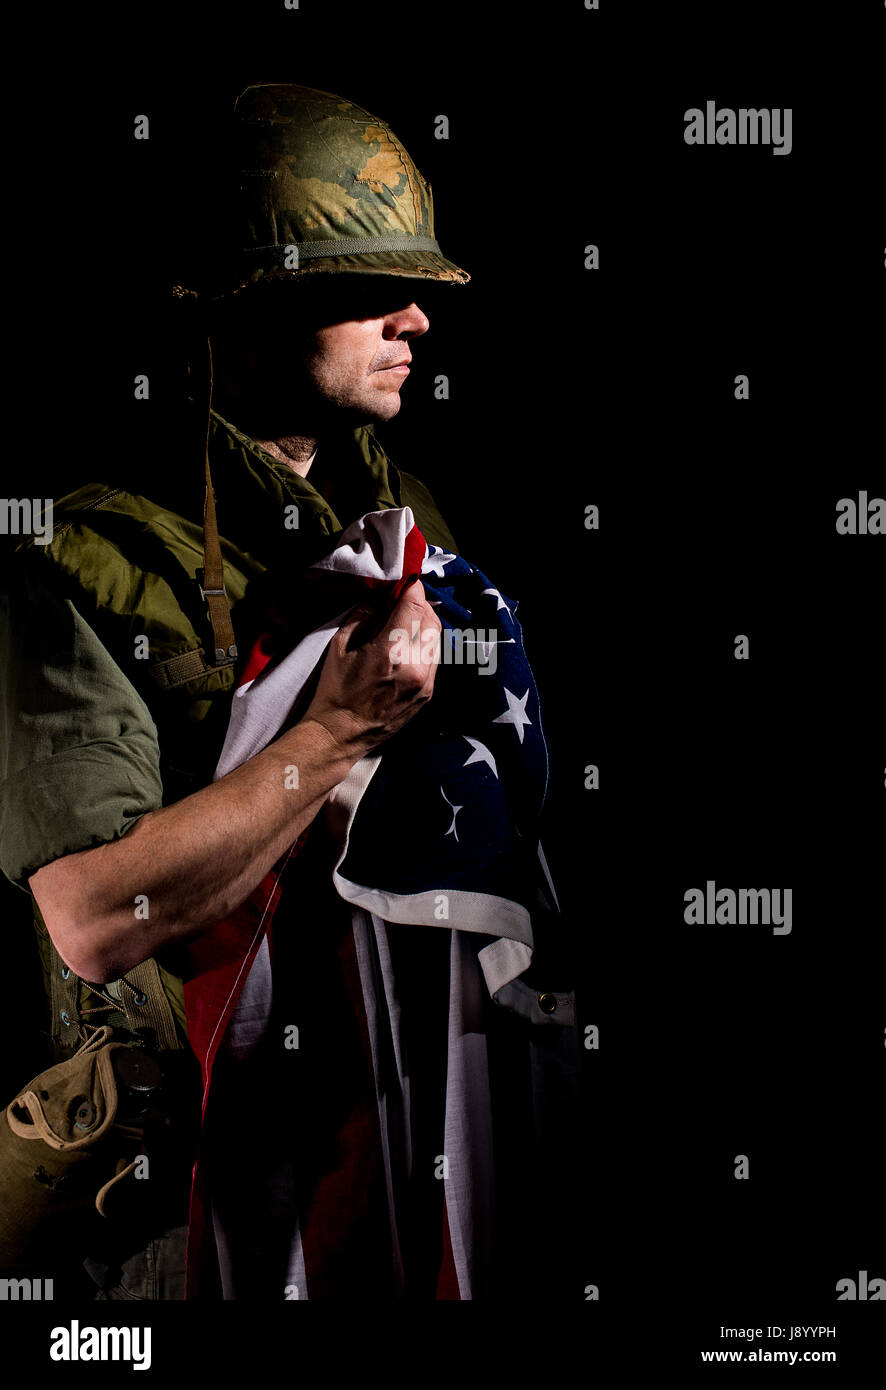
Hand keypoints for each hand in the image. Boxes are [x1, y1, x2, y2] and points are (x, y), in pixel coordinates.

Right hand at [302, 579, 441, 756]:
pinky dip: (425, 645)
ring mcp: (425, 682)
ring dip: (424, 624)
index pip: (414, 605)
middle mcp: (415, 665)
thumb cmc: (336, 690)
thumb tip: (380, 600)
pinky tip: (407, 645)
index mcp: (390, 650)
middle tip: (403, 600)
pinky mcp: (428, 694)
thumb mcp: (340, 646)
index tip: (405, 581)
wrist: (342, 734)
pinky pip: (434, 659)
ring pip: (437, 639)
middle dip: (419, 604)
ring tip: (405, 622)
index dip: (411, 587)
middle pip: (431, 619)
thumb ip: (363, 617)